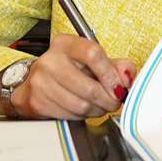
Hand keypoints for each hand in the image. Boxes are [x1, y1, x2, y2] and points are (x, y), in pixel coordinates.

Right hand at [11, 33, 133, 119]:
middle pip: (89, 87)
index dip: (111, 74)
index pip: (93, 54)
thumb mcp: (92, 59)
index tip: (120, 86)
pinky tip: (85, 108)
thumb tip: (127, 76)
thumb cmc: (68, 68)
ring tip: (101, 105)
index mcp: (66, 44)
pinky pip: (70, 115)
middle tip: (115, 101)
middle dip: (108, 99)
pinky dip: (83, 116)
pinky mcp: (37, 102)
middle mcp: (50, 61)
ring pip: (81, 105)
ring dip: (98, 110)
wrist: (33, 81)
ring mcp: (41, 82)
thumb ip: (116, 65)